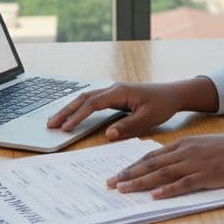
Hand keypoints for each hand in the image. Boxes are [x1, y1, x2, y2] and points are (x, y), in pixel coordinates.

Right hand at [45, 78, 218, 139]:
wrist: (173, 94)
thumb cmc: (163, 105)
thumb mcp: (149, 118)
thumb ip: (129, 126)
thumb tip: (109, 134)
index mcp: (120, 92)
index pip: (93, 104)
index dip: (78, 116)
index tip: (66, 128)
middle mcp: (113, 89)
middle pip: (83, 98)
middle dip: (66, 111)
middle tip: (50, 124)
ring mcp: (113, 91)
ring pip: (85, 98)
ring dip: (70, 108)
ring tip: (55, 121)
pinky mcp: (115, 96)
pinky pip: (92, 101)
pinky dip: (79, 108)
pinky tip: (72, 115)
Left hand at [107, 129, 223, 198]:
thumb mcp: (204, 147)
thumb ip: (186, 155)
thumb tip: (168, 168)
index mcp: (183, 144)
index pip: (151, 156)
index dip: (132, 166)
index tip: (117, 174)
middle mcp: (185, 152)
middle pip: (151, 164)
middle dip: (128, 175)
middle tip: (110, 184)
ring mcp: (196, 163)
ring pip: (162, 174)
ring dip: (140, 182)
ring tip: (123, 190)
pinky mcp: (207, 175)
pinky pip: (184, 184)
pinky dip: (168, 190)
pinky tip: (155, 196)